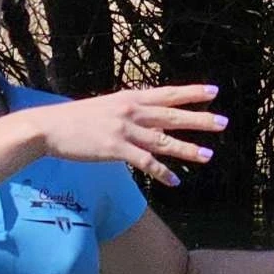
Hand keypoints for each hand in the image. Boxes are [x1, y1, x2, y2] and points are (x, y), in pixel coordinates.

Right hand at [30, 84, 227, 186]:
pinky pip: (145, 163)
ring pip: (163, 141)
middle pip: (172, 115)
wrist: (49, 127)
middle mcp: (130, 111)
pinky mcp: (115, 149)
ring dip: (187, 149)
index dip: (191, 92)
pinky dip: (162, 173)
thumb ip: (129, 113)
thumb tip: (149, 122)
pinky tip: (175, 182)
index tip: (213, 92)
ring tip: (208, 156)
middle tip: (223, 123)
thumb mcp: (106, 108)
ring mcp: (124, 130)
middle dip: (199, 119)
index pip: (167, 93)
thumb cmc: (75, 120)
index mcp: (129, 98)